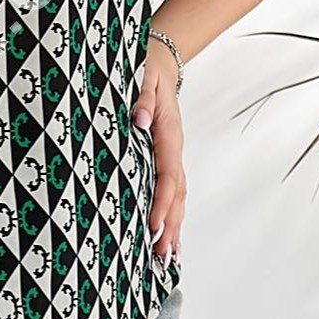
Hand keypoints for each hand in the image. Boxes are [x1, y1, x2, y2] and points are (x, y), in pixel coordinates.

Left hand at [132, 36, 185, 269]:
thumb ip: (143, 97)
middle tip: (161, 256)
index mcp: (168, 133)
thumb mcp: (143, 74)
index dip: (160, 202)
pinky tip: (168, 237)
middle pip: (177, 194)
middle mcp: (174, 148)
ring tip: (168, 259)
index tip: (152, 226)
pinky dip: (172, 214)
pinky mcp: (166, 156)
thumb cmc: (146, 67)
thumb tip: (141, 120)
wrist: (159, 59)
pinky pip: (172, 189)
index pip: (166, 174)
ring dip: (173, 226)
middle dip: (170, 226)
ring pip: (177, 196)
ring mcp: (172, 154)